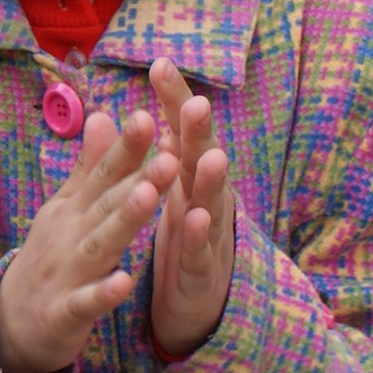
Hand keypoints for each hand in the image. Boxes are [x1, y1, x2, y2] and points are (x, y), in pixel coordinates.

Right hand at [0, 109, 174, 372]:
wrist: (8, 320)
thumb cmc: (48, 257)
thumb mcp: (64, 209)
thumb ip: (88, 167)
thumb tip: (102, 115)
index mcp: (73, 209)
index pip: (102, 172)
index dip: (125, 147)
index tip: (148, 115)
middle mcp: (70, 234)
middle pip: (107, 203)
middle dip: (137, 178)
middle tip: (169, 155)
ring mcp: (67, 272)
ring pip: (100, 244)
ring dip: (123, 221)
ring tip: (149, 196)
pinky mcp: (66, 311)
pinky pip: (87, 301)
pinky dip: (104, 292)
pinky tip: (125, 281)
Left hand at [147, 59, 235, 358]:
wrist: (195, 308)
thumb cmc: (184, 241)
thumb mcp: (173, 192)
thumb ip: (167, 150)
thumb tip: (163, 105)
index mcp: (189, 178)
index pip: (181, 132)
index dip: (174, 100)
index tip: (159, 64)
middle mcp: (205, 199)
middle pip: (203, 159)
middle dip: (201, 132)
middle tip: (197, 102)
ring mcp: (210, 235)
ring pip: (212, 203)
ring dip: (213, 181)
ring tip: (212, 157)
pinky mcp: (202, 272)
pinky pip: (201, 252)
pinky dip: (201, 236)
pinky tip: (197, 219)